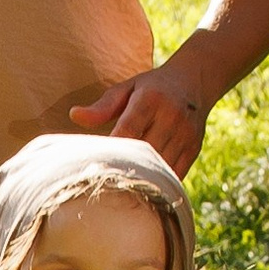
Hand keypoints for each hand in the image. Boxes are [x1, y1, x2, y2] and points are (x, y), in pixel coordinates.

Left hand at [69, 62, 208, 174]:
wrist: (194, 82)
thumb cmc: (151, 87)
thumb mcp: (126, 88)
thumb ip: (102, 106)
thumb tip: (74, 116)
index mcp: (151, 99)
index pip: (129, 130)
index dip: (112, 148)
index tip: (94, 162)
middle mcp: (172, 117)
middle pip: (145, 152)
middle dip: (124, 166)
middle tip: (102, 180)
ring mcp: (186, 135)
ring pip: (161, 167)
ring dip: (141, 178)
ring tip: (120, 187)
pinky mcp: (194, 149)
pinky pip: (175, 174)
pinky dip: (159, 183)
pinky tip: (142, 186)